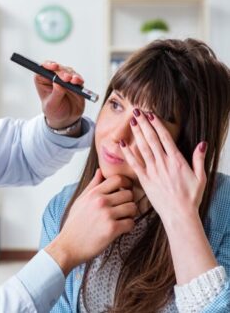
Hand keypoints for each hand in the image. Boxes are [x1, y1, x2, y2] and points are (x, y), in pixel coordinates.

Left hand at [35, 61, 84, 129]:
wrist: (66, 119)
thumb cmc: (54, 112)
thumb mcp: (52, 105)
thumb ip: (56, 94)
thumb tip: (58, 83)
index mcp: (42, 80)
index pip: (43, 69)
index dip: (48, 65)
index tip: (54, 67)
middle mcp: (53, 77)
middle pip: (57, 68)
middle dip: (63, 72)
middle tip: (67, 78)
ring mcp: (64, 78)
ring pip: (68, 71)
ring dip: (72, 75)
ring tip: (74, 81)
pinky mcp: (74, 82)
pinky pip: (77, 78)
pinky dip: (78, 79)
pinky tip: (79, 82)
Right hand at [45, 170, 136, 275]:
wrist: (68, 246)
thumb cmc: (74, 223)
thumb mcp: (80, 200)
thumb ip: (92, 185)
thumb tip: (101, 171)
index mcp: (93, 193)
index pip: (118, 179)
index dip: (125, 184)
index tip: (124, 191)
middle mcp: (101, 201)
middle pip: (129, 193)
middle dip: (128, 201)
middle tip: (123, 209)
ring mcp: (107, 215)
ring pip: (132, 208)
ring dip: (130, 214)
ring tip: (122, 219)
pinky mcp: (112, 229)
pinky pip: (131, 223)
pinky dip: (128, 226)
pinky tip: (121, 229)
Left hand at [119, 110, 216, 284]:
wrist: (179, 215)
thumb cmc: (190, 197)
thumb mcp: (201, 177)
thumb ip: (199, 159)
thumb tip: (202, 144)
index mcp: (177, 161)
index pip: (165, 138)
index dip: (157, 125)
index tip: (151, 114)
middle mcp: (163, 163)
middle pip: (152, 139)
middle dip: (144, 124)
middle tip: (138, 112)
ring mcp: (153, 171)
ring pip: (143, 148)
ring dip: (137, 134)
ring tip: (132, 121)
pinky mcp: (145, 180)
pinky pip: (135, 164)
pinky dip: (128, 153)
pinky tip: (122, 144)